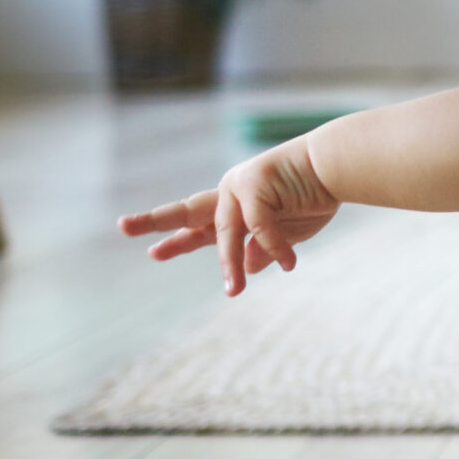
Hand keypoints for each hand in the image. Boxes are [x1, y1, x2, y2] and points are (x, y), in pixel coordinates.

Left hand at [118, 140, 340, 295]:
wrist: (337, 166)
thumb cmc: (315, 195)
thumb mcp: (289, 234)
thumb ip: (264, 249)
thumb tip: (247, 267)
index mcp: (235, 206)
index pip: (199, 228)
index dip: (177, 242)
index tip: (153, 253)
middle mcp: (229, 195)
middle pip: (186, 211)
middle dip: (155, 222)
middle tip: (122, 227)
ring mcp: (238, 186)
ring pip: (223, 233)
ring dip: (229, 264)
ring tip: (234, 291)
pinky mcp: (253, 182)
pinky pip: (259, 228)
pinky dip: (275, 247)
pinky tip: (289, 264)